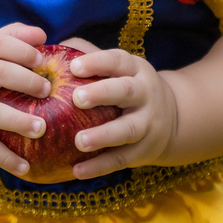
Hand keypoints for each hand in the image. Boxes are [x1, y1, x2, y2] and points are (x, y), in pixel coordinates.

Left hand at [65, 47, 178, 179]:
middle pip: (126, 91)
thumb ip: (87, 56)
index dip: (96, 62)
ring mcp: (147, 123)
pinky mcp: (144, 151)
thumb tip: (48, 50)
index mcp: (135, 69)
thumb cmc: (128, 87)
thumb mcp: (118, 68)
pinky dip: (100, 166)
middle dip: (102, 93)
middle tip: (76, 98)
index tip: (73, 67)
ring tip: (79, 141)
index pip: (117, 61)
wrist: (174, 119)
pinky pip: (121, 159)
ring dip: (103, 136)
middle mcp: (145, 94)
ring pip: (127, 129)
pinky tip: (77, 171)